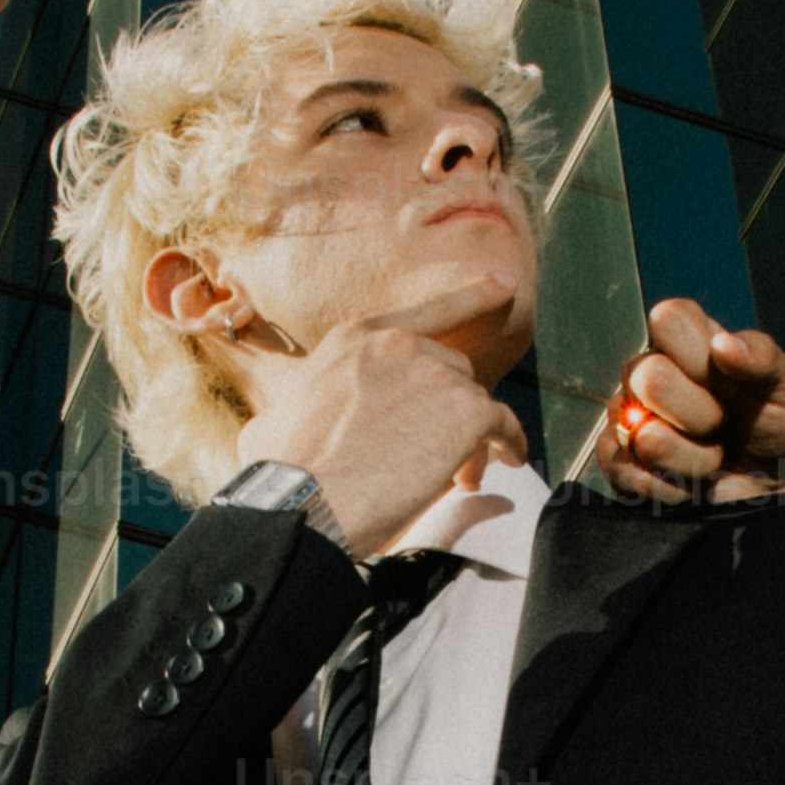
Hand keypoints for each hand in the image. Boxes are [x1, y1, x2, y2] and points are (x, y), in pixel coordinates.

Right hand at [234, 277, 530, 559]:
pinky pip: (502, 422)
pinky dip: (509, 442)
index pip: (427, 311)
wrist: (301, 500)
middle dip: (451, 408)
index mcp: (354, 340)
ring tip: (459, 476)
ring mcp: (434, 374)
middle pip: (452, 369)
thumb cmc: (280, 471)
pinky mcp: (465, 410)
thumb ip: (297, 410)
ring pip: (473, 401)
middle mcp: (397, 345)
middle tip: (441, 451)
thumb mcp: (274, 418)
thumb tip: (275, 429)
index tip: (503, 284)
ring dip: (471, 437)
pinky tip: (507, 458)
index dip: (471, 296)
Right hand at [601, 297, 784, 503]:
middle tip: (722, 422)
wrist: (774, 481)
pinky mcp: (621, 462)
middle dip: (701, 414)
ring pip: (644, 435)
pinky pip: (630, 473)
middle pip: (650, 378)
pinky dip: (673, 486)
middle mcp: (650, 372)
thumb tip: (724, 344)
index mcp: (687, 340)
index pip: (668, 319)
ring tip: (712, 454)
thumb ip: (763, 357)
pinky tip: (693, 480)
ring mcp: (630, 416)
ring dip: (692, 458)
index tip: (729, 380)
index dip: (698, 354)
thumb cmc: (774, 422)